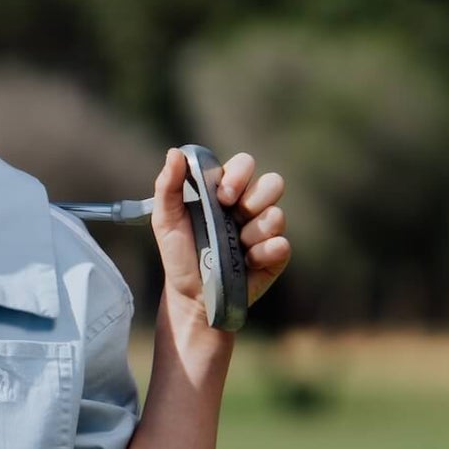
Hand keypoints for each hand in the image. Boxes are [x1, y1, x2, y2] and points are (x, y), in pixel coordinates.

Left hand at [151, 148, 291, 319]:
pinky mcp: (274, 256)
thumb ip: (168, 185)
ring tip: (236, 245)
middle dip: (254, 197)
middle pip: (273, 182)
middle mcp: (249, 208)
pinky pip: (282, 244)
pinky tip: (246, 262)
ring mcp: (264, 232)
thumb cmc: (179, 254)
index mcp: (226, 192)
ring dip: (254, 230)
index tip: (222, 195)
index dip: (239, 174)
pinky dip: (264, 253)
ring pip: (277, 215)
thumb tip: (175, 153)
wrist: (190, 295)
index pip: (245, 165)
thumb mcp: (166, 220)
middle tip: (233, 213)